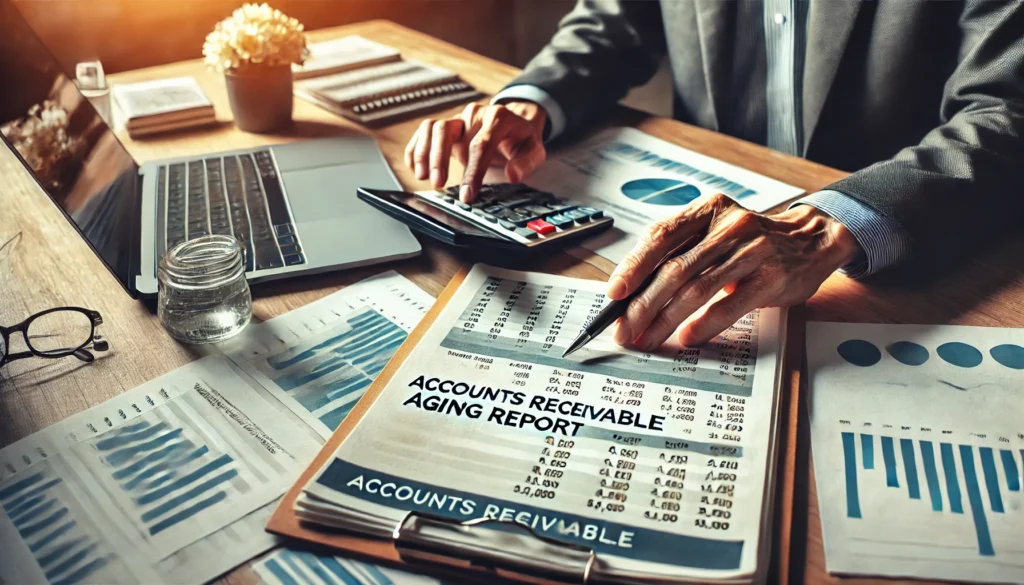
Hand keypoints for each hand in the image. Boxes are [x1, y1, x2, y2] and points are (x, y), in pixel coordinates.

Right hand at [404, 101, 547, 202]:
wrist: (515, 123)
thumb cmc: (522, 139)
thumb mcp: (535, 150)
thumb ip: (526, 162)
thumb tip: (513, 175)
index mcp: (498, 117)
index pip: (481, 143)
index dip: (473, 170)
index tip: (468, 193)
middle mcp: (475, 114)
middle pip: (448, 130)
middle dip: (440, 159)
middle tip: (438, 184)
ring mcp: (459, 118)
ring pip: (432, 128)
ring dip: (425, 153)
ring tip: (423, 176)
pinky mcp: (448, 125)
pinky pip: (425, 131)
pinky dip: (417, 148)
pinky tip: (415, 166)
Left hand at [608, 193, 860, 348]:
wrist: (813, 239)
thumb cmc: (753, 241)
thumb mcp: (717, 232)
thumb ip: (682, 253)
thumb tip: (634, 291)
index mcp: (708, 210)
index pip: (661, 236)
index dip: (634, 265)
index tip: (615, 293)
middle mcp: (729, 226)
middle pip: (675, 268)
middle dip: (643, 304)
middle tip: (625, 330)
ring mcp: (753, 250)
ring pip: (698, 288)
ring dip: (666, 319)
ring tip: (647, 339)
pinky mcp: (772, 277)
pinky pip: (731, 303)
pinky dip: (705, 322)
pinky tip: (686, 337)